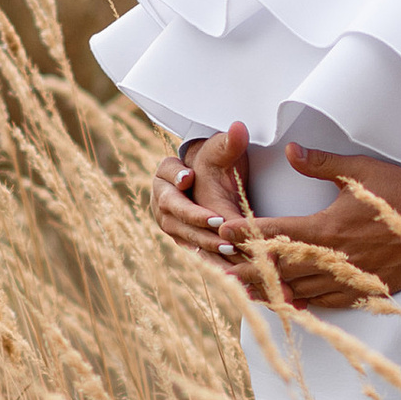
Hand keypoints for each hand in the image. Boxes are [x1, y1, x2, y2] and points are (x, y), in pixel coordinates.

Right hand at [151, 121, 250, 262]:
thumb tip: (239, 128)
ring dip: (206, 246)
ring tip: (229, 250)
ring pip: (185, 238)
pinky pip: (197, 253)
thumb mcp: (220, 150)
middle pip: (176, 217)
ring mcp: (171, 224)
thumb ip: (229, 142)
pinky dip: (213, 262)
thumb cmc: (214, 161)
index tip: (191, 183)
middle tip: (221, 226)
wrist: (208, 179)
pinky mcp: (184, 240)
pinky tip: (231, 271)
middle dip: (198, 224)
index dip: (180, 185)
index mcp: (163, 177)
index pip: (169, 185)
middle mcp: (161, 202)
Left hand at [222, 144, 400, 308]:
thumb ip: (321, 165)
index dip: (248, 235)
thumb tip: (291, 151)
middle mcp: (333, 259)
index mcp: (328, 229)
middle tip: (221, 272)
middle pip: (281, 269)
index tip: (224, 233)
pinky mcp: (363, 290)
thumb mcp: (360, 172)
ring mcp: (348, 279)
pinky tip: (287, 302)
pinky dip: (303, 302)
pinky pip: (325, 301)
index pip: (277, 234)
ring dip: (270, 290)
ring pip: (299, 290)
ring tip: (243, 291)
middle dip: (249, 270)